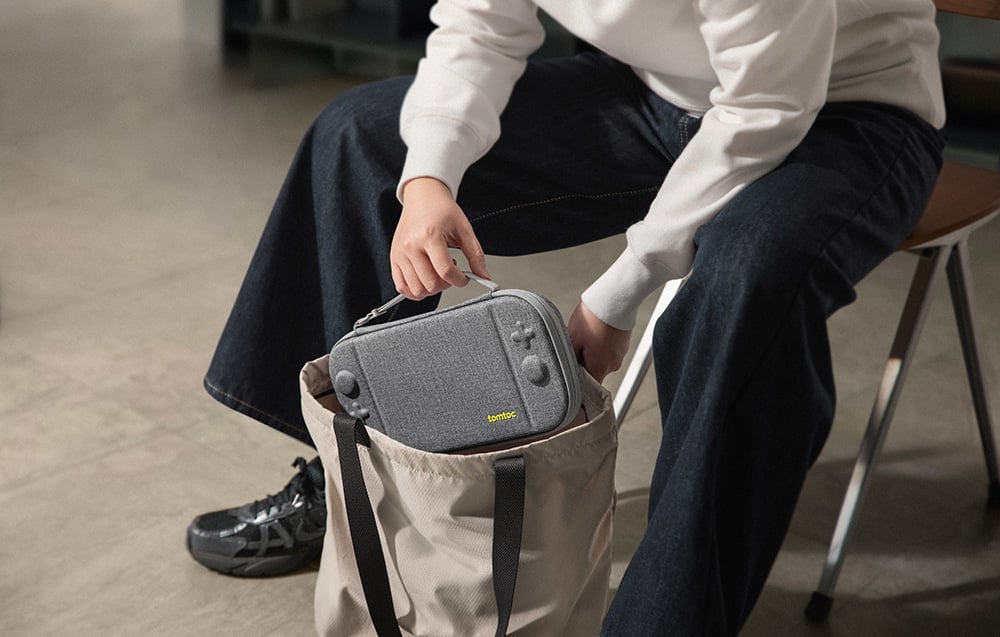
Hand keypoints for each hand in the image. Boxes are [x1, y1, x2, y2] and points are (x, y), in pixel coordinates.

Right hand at [392, 177, 489, 299]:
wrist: (422, 196)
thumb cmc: (441, 210)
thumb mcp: (464, 229)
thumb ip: (476, 255)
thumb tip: (483, 276)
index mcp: (429, 236)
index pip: (445, 271)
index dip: (459, 280)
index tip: (464, 278)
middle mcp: (411, 246)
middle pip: (430, 284)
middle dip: (446, 284)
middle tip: (451, 272)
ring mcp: (400, 254)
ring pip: (416, 289)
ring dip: (431, 288)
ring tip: (437, 272)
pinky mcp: (394, 258)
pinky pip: (401, 286)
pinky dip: (414, 291)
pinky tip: (425, 281)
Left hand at [567, 301, 630, 382]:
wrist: (615, 299)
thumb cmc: (593, 318)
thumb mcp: (572, 338)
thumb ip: (569, 359)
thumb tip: (565, 371)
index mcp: (599, 367)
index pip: (588, 386)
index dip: (578, 381)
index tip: (571, 373)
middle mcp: (613, 364)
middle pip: (594, 371)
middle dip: (583, 361)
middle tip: (576, 346)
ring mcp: (620, 354)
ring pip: (601, 359)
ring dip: (593, 351)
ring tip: (587, 335)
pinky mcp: (623, 343)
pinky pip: (609, 349)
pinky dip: (602, 344)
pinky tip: (596, 331)